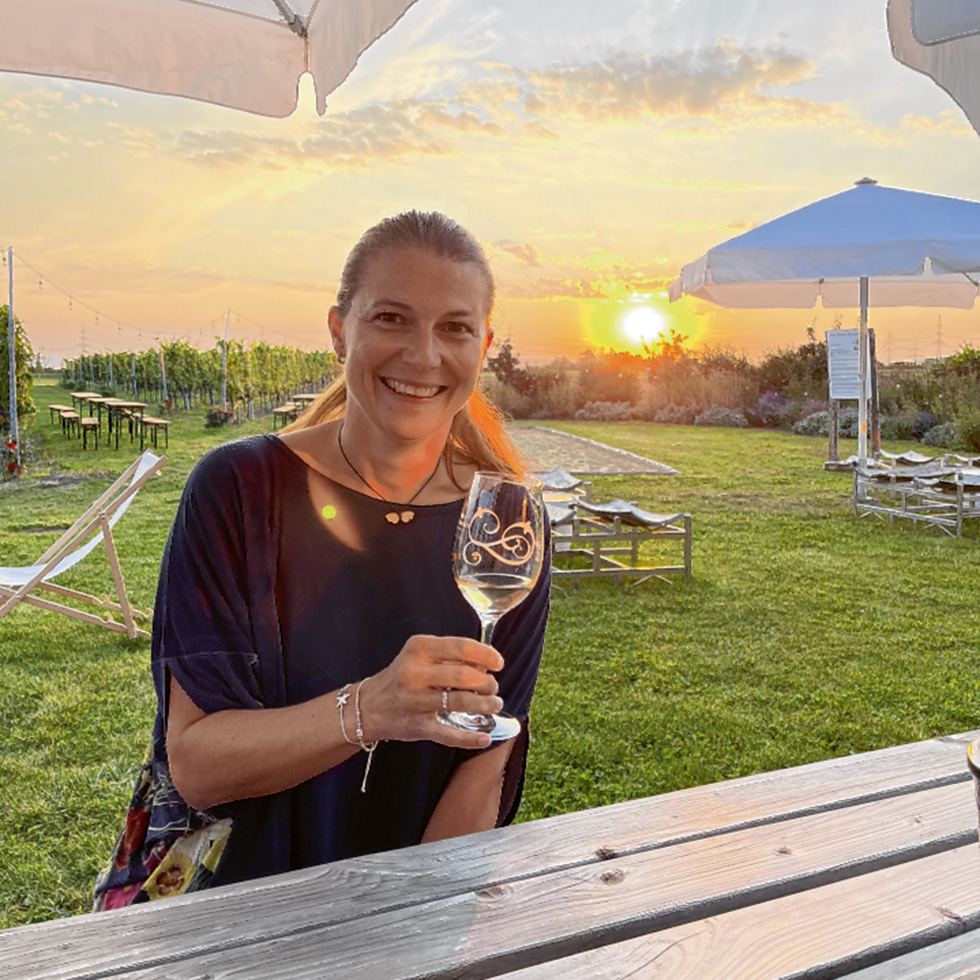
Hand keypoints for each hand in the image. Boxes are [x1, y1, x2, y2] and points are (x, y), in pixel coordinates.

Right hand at [359, 635, 504, 748]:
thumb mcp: (419, 656)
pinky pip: (449, 734)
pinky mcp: (416, 726)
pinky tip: (485, 738)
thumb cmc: (402, 677)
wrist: (369, 706)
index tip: (499, 663)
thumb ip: (449, 655)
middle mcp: (414, 673)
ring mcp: (414, 700)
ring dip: (485, 705)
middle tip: (493, 688)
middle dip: (487, 683)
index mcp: (418, 649)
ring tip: (494, 705)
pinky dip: (470, 738)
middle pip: (464, 676)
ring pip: (460, 702)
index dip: (486, 655)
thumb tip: (486, 663)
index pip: (461, 647)